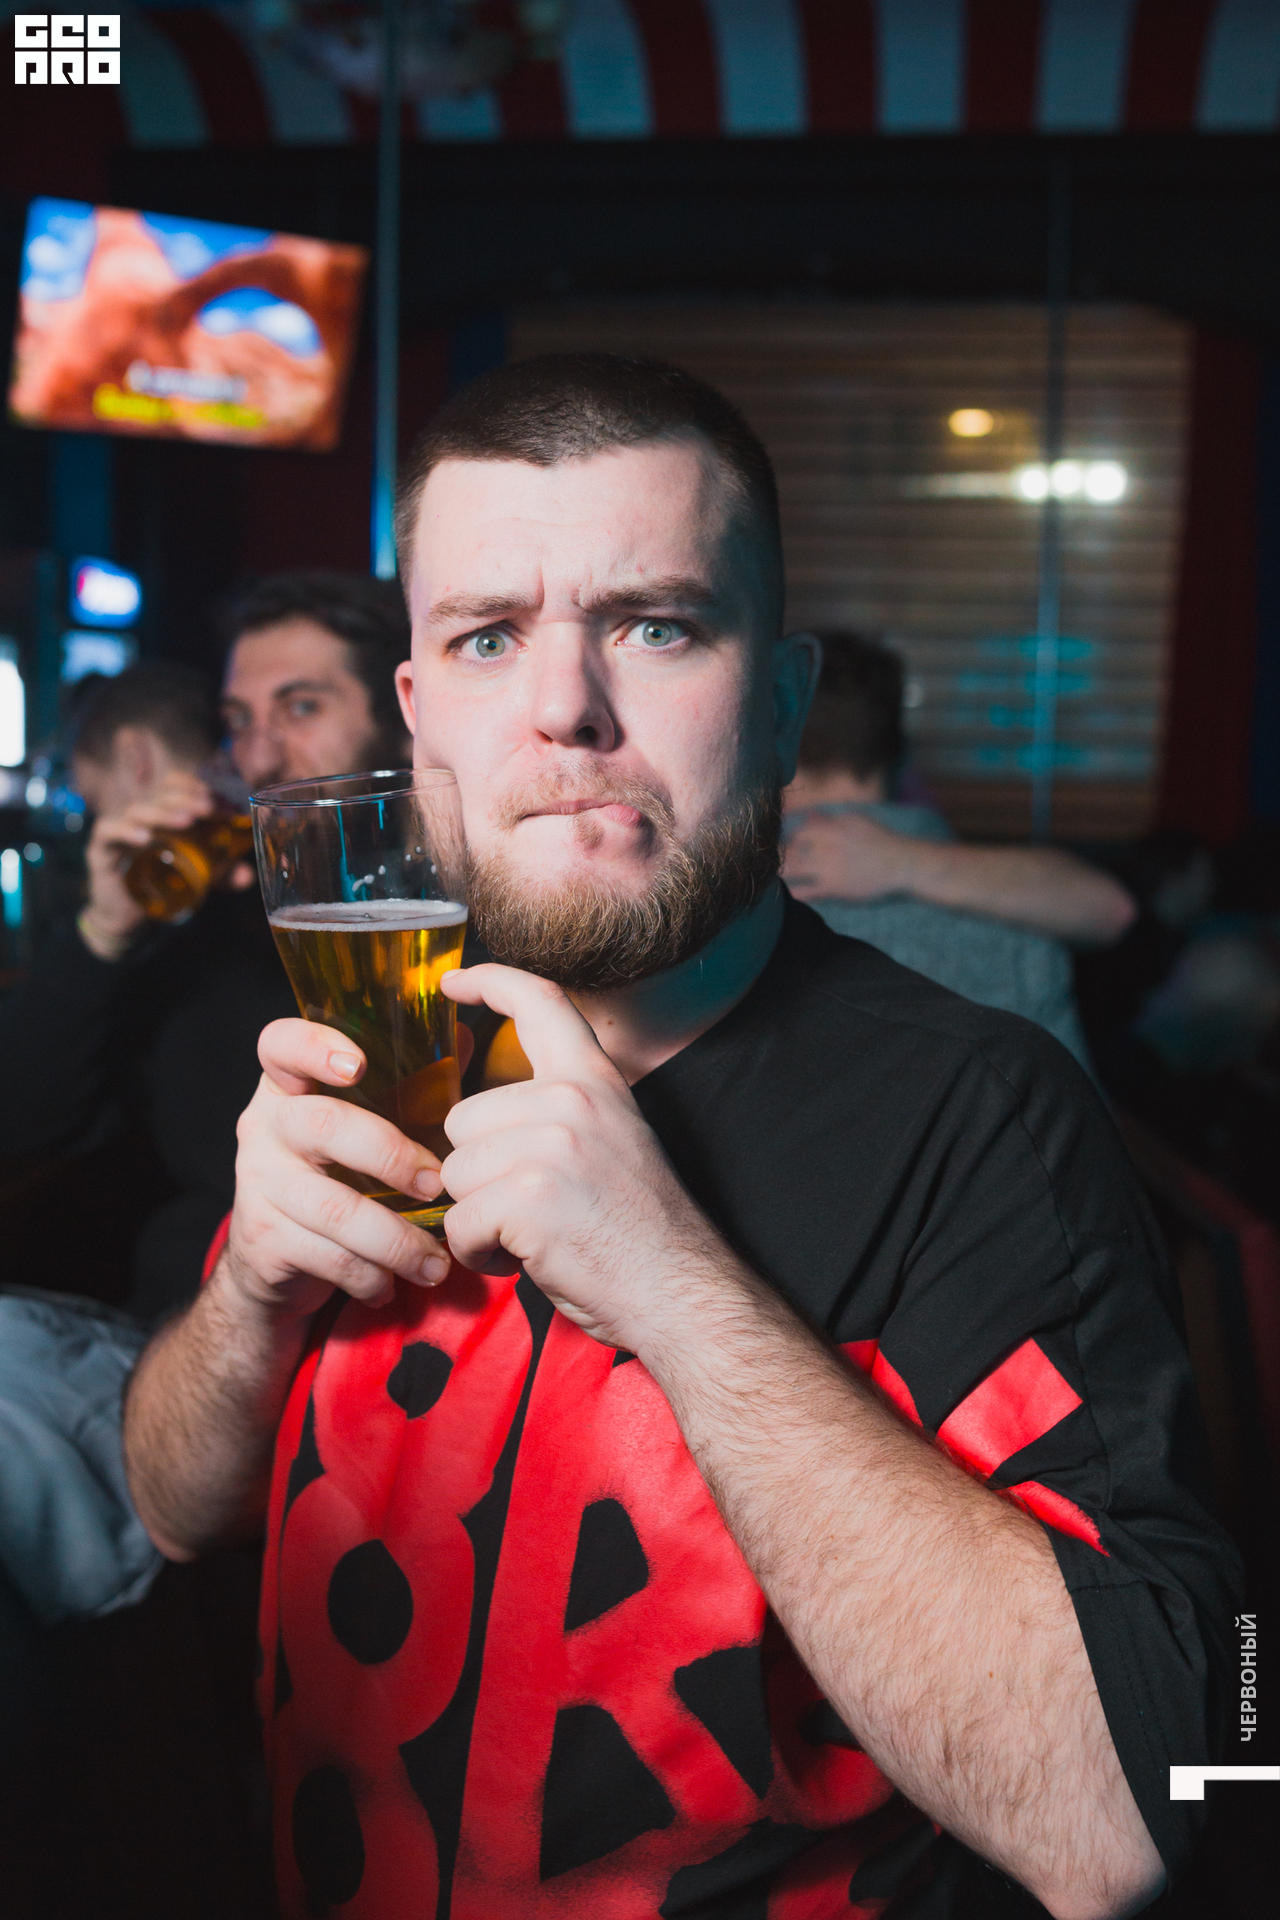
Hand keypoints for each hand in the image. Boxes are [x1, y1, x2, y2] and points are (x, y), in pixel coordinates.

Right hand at [79, 772, 214, 958]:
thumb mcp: (200, 876)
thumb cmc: (163, 884)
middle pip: (159, 794)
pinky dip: (125, 831)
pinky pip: (107, 831)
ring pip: (136, 809)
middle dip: (185, 798)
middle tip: (208, 809)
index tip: (215, 799)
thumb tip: (248, 875)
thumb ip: (224, 873)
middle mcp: (138, 814)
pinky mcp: (99, 849)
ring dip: (162, 812)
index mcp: (161, 811)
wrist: (129, 915)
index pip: (173, 785)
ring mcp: (118, 829)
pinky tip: (145, 839)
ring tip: (186, 821)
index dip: (193, 786)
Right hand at [222, 1019, 452, 1318]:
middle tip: (437, 1184)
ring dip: (396, 1239)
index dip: (314, 1046)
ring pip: (334, 1208)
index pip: (281, 1045)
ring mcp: (258, 1183)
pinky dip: (371, 1275)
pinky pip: (326, 1257)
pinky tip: (393, 1284)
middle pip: (325, 1126)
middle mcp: (265, 1127)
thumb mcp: (368, 1122)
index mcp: (289, 1086)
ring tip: (436, 1263)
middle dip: (392, 1156)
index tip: (359, 1064)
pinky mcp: (263, 1239)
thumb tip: (463, 1037)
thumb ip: (410, 1082)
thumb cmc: (340, 1173)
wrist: (274, 1262)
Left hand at [440, 966, 730, 1352]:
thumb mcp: (611, 1139)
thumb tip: (477, 1118)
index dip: (490, 980)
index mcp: (593, 1079)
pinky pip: (459, 1222)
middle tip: (533, 1208)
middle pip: (462, 1120)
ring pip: (455, 1173)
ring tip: (535, 1234)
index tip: (452, 980)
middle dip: (480, 1173)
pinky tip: (526, 1257)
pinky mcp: (527, 1196)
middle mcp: (570, 1100)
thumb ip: (555, 1112)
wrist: (679, 1289)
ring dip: (479, 1216)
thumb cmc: (640, 1230)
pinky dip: (479, 1252)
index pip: (538, 1002)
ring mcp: (549, 1144)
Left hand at [783, 810, 913, 902]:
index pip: (799, 829)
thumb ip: (829, 819)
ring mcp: (829, 867)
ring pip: (793, 869)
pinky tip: (791, 893)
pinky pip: (807, 892)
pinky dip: (796, 892)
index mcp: (832, 827)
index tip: (788, 843)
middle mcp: (827, 845)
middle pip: (790, 848)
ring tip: (778, 876)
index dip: (790, 837)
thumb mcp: (856, 821)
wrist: (901, 863)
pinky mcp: (834, 887)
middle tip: (777, 860)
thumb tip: (808, 815)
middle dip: (780, 854)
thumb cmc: (880, 840)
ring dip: (781, 872)